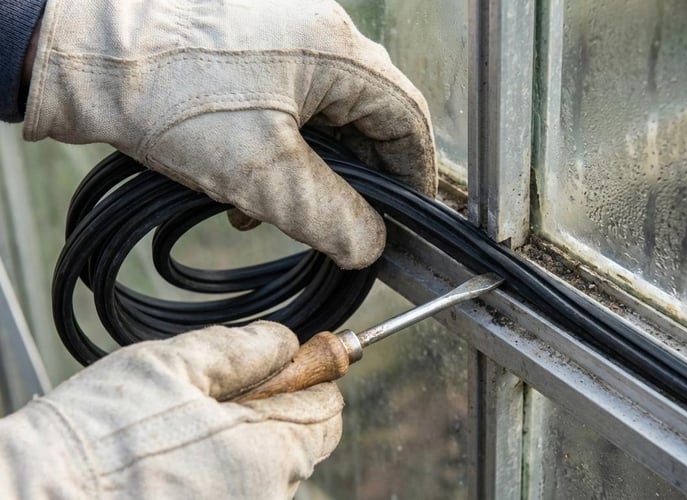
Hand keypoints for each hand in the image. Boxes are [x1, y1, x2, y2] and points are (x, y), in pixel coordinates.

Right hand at [0, 322, 342, 498]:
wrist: (36, 496)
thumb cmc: (100, 434)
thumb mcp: (175, 364)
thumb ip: (244, 348)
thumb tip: (284, 340)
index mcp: (268, 454)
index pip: (327, 414)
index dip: (311, 379)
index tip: (287, 362)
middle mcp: (267, 498)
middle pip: (301, 443)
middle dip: (274, 408)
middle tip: (221, 390)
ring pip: (268, 470)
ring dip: (245, 440)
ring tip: (187, 425)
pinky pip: (239, 491)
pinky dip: (223, 470)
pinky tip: (178, 457)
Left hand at [23, 0, 436, 268]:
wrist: (82, 55)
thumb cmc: (169, 96)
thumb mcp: (262, 173)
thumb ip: (330, 217)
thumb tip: (370, 246)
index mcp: (337, 50)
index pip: (406, 117)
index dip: (413, 175)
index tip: (405, 218)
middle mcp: (318, 31)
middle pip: (366, 117)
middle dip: (354, 178)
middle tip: (337, 222)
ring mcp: (282, 34)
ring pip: (324, 114)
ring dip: (310, 166)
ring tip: (272, 205)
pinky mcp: (250, 46)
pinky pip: (288, 102)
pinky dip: (280, 145)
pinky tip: (245, 177)